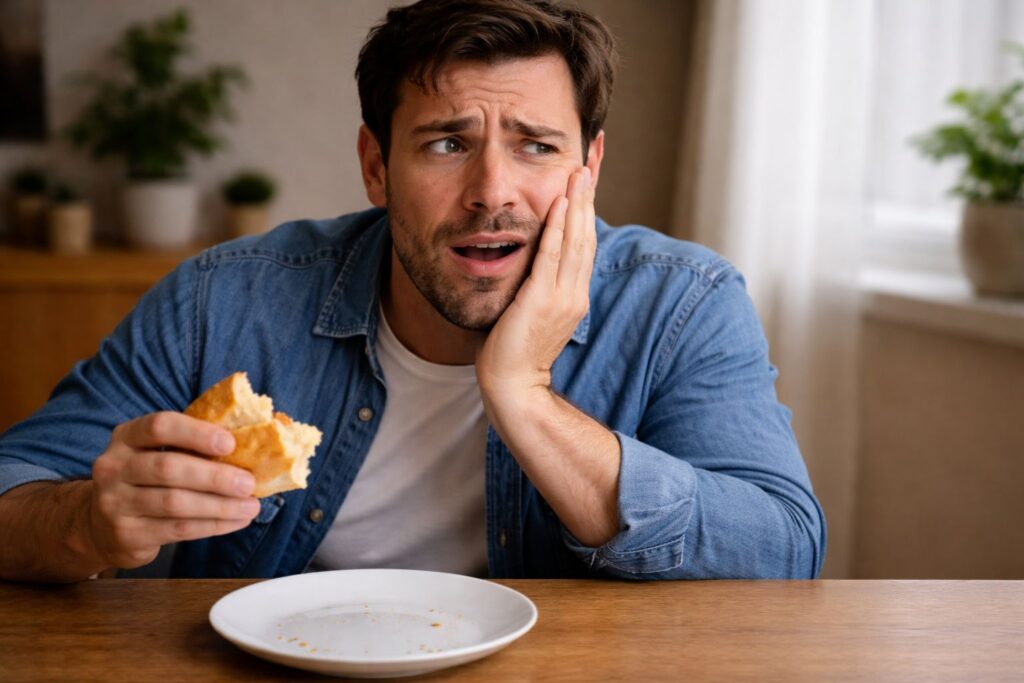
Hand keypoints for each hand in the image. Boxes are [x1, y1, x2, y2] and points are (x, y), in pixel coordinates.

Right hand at [86, 412, 259, 568]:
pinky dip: (212, 525)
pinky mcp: (126, 534)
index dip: (196, 433)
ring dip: (220, 506)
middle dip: (215, 476)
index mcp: (125, 437)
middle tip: (248, 483)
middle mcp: (114, 467)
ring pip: (175, 503)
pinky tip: (235, 521)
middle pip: (169, 468)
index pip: (159, 426)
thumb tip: (249, 447)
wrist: (99, 525)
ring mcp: (115, 503)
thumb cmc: (145, 480)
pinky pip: (177, 529)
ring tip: (250, 506)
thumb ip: (188, 446)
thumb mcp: (154, 453)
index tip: (230, 443)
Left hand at [476, 166, 595, 401]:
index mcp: (574, 294)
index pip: (586, 240)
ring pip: (576, 240)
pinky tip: (560, 202)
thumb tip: (532, 260)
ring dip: (579, 201)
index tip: (590, 173)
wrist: (512, 386)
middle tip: (593, 156)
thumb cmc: (514, 351)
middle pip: (588, 232)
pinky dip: (558, 227)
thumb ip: (538, 285)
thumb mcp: (533, 311)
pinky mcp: (542, 301)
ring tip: (581, 168)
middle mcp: (575, 292)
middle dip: (590, 193)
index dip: (589, 205)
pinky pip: (552, 256)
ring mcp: (562, 297)